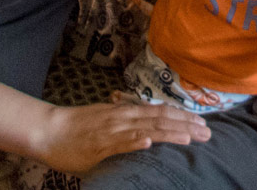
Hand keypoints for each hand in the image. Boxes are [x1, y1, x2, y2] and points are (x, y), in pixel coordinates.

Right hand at [31, 100, 210, 174]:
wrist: (49, 130)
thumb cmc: (77, 127)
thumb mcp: (107, 119)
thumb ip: (126, 122)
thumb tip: (145, 130)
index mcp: (127, 112)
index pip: (161, 112)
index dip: (183, 116)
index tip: (202, 123)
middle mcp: (124, 117)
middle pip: (161, 118)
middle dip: (186, 125)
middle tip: (207, 133)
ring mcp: (113, 130)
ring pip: (146, 129)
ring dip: (170, 132)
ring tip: (190, 137)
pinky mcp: (100, 144)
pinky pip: (120, 142)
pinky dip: (136, 141)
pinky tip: (150, 143)